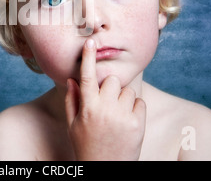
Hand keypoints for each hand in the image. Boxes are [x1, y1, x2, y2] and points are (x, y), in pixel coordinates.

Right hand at [64, 39, 145, 160]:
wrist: (106, 170)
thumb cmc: (86, 147)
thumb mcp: (73, 126)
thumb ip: (71, 101)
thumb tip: (71, 79)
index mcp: (87, 108)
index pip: (86, 76)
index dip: (88, 58)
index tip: (90, 42)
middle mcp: (105, 110)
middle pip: (111, 79)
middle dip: (109, 87)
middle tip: (106, 102)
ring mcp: (123, 116)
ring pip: (126, 90)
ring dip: (122, 98)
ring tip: (116, 115)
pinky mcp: (138, 123)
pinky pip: (139, 102)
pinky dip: (134, 108)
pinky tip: (126, 121)